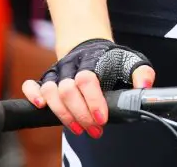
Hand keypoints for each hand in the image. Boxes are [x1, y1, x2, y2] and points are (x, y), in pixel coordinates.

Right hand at [22, 38, 154, 137]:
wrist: (93, 47)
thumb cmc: (112, 59)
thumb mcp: (132, 62)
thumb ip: (141, 73)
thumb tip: (145, 87)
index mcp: (93, 60)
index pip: (87, 79)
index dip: (93, 101)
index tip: (102, 119)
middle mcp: (72, 65)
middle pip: (67, 89)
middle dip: (80, 114)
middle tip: (94, 129)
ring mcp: (58, 72)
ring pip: (49, 90)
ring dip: (62, 113)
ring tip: (77, 128)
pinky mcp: (47, 78)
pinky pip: (31, 84)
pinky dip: (33, 94)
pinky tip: (41, 106)